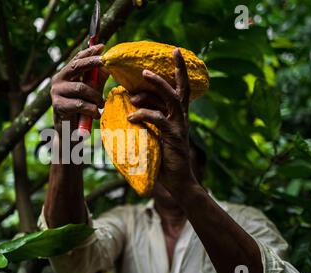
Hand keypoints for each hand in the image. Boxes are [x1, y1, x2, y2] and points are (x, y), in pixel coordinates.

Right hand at [50, 44, 108, 130]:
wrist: (69, 135)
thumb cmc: (81, 112)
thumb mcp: (92, 93)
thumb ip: (97, 80)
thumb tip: (109, 65)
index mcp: (65, 75)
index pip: (76, 59)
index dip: (89, 52)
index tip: (102, 46)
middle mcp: (57, 81)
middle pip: (76, 66)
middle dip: (91, 62)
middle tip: (104, 61)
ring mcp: (56, 93)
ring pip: (81, 88)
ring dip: (95, 96)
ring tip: (101, 105)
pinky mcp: (58, 106)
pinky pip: (80, 104)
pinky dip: (91, 109)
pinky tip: (95, 114)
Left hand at [127, 48, 197, 196]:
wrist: (178, 181)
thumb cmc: (164, 159)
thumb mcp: (155, 137)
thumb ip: (148, 122)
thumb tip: (128, 110)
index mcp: (178, 116)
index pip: (180, 89)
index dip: (179, 71)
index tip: (174, 52)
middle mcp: (182, 118)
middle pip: (181, 88)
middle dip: (174, 70)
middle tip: (151, 64)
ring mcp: (180, 126)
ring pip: (171, 99)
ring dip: (155, 87)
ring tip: (138, 84)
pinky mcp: (174, 136)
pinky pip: (158, 119)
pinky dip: (143, 114)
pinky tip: (131, 117)